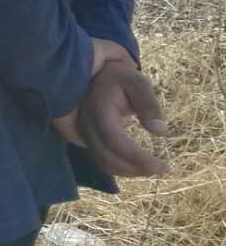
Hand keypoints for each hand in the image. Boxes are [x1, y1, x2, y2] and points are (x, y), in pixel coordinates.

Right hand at [54, 44, 169, 177]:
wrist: (95, 75)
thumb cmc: (119, 78)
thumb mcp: (137, 83)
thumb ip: (149, 104)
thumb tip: (161, 131)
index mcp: (98, 110)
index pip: (115, 141)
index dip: (137, 158)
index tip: (162, 167)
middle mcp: (86, 125)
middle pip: (108, 157)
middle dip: (136, 168)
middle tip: (163, 169)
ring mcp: (83, 133)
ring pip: (103, 162)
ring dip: (129, 171)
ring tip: (153, 168)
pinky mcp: (87, 139)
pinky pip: (101, 159)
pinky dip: (121, 167)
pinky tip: (139, 165)